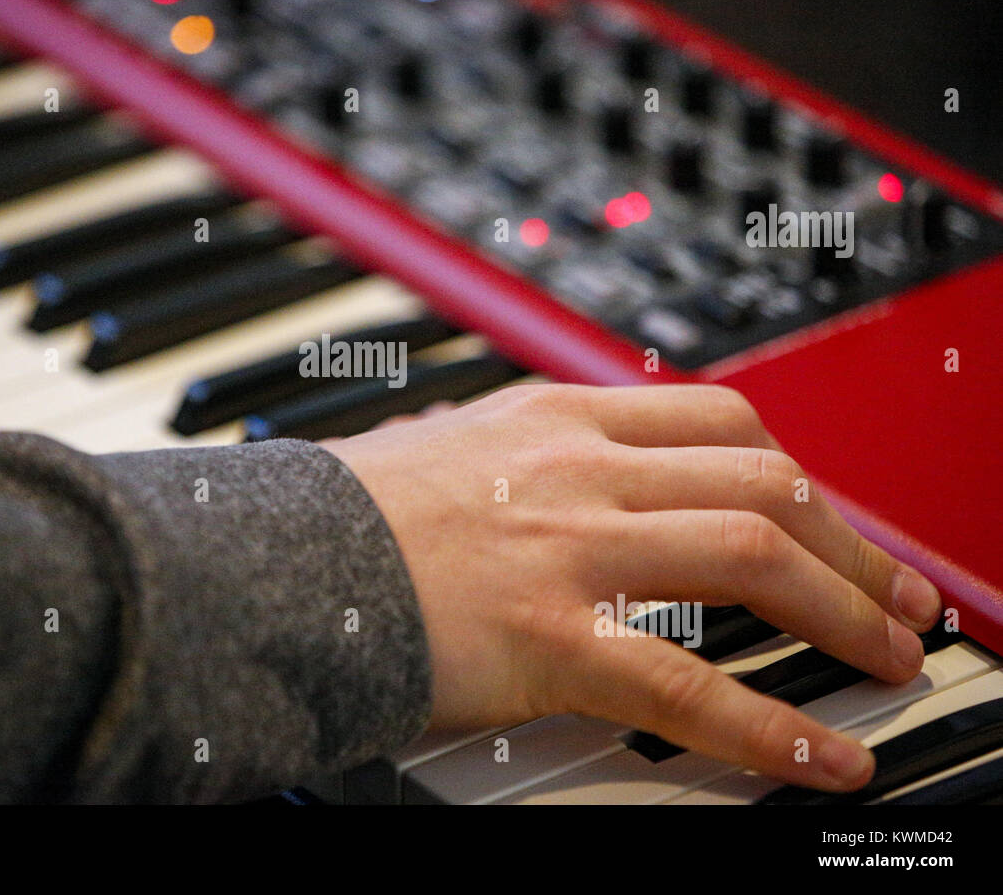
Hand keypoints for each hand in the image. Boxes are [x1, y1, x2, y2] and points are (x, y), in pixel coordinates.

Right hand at [325, 383, 941, 792]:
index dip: (797, 472)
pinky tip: (822, 757)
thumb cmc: (349, 510)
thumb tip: (558, 461)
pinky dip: (771, 727)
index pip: (717, 422)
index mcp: (555, 420)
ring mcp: (571, 549)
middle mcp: (578, 470)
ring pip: (753, 559)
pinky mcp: (550, 638)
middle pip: (763, 483)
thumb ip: (518, 447)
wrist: (276, 556)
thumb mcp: (447, 442)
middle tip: (902, 594)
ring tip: (889, 658)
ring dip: (844, 611)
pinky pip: (688, 684)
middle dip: (855, 544)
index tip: (827, 513)